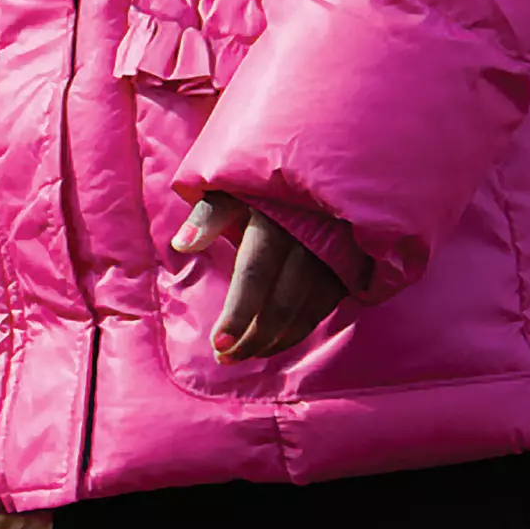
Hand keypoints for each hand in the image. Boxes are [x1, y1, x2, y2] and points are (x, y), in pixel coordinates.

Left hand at [174, 192, 343, 362]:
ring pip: (305, 312)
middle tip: (225, 358)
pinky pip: (323, 308)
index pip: (253, 276)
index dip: (237, 313)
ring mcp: (331, 258)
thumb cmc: (266, 185)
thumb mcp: (233, 188)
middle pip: (280, 304)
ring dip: (275, 340)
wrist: (329, 170)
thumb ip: (208, 216)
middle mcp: (306, 244)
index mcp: (273, 224)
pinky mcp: (347, 268)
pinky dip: (299, 329)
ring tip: (245, 355)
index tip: (218, 344)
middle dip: (252, 338)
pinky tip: (277, 340)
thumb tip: (182, 244)